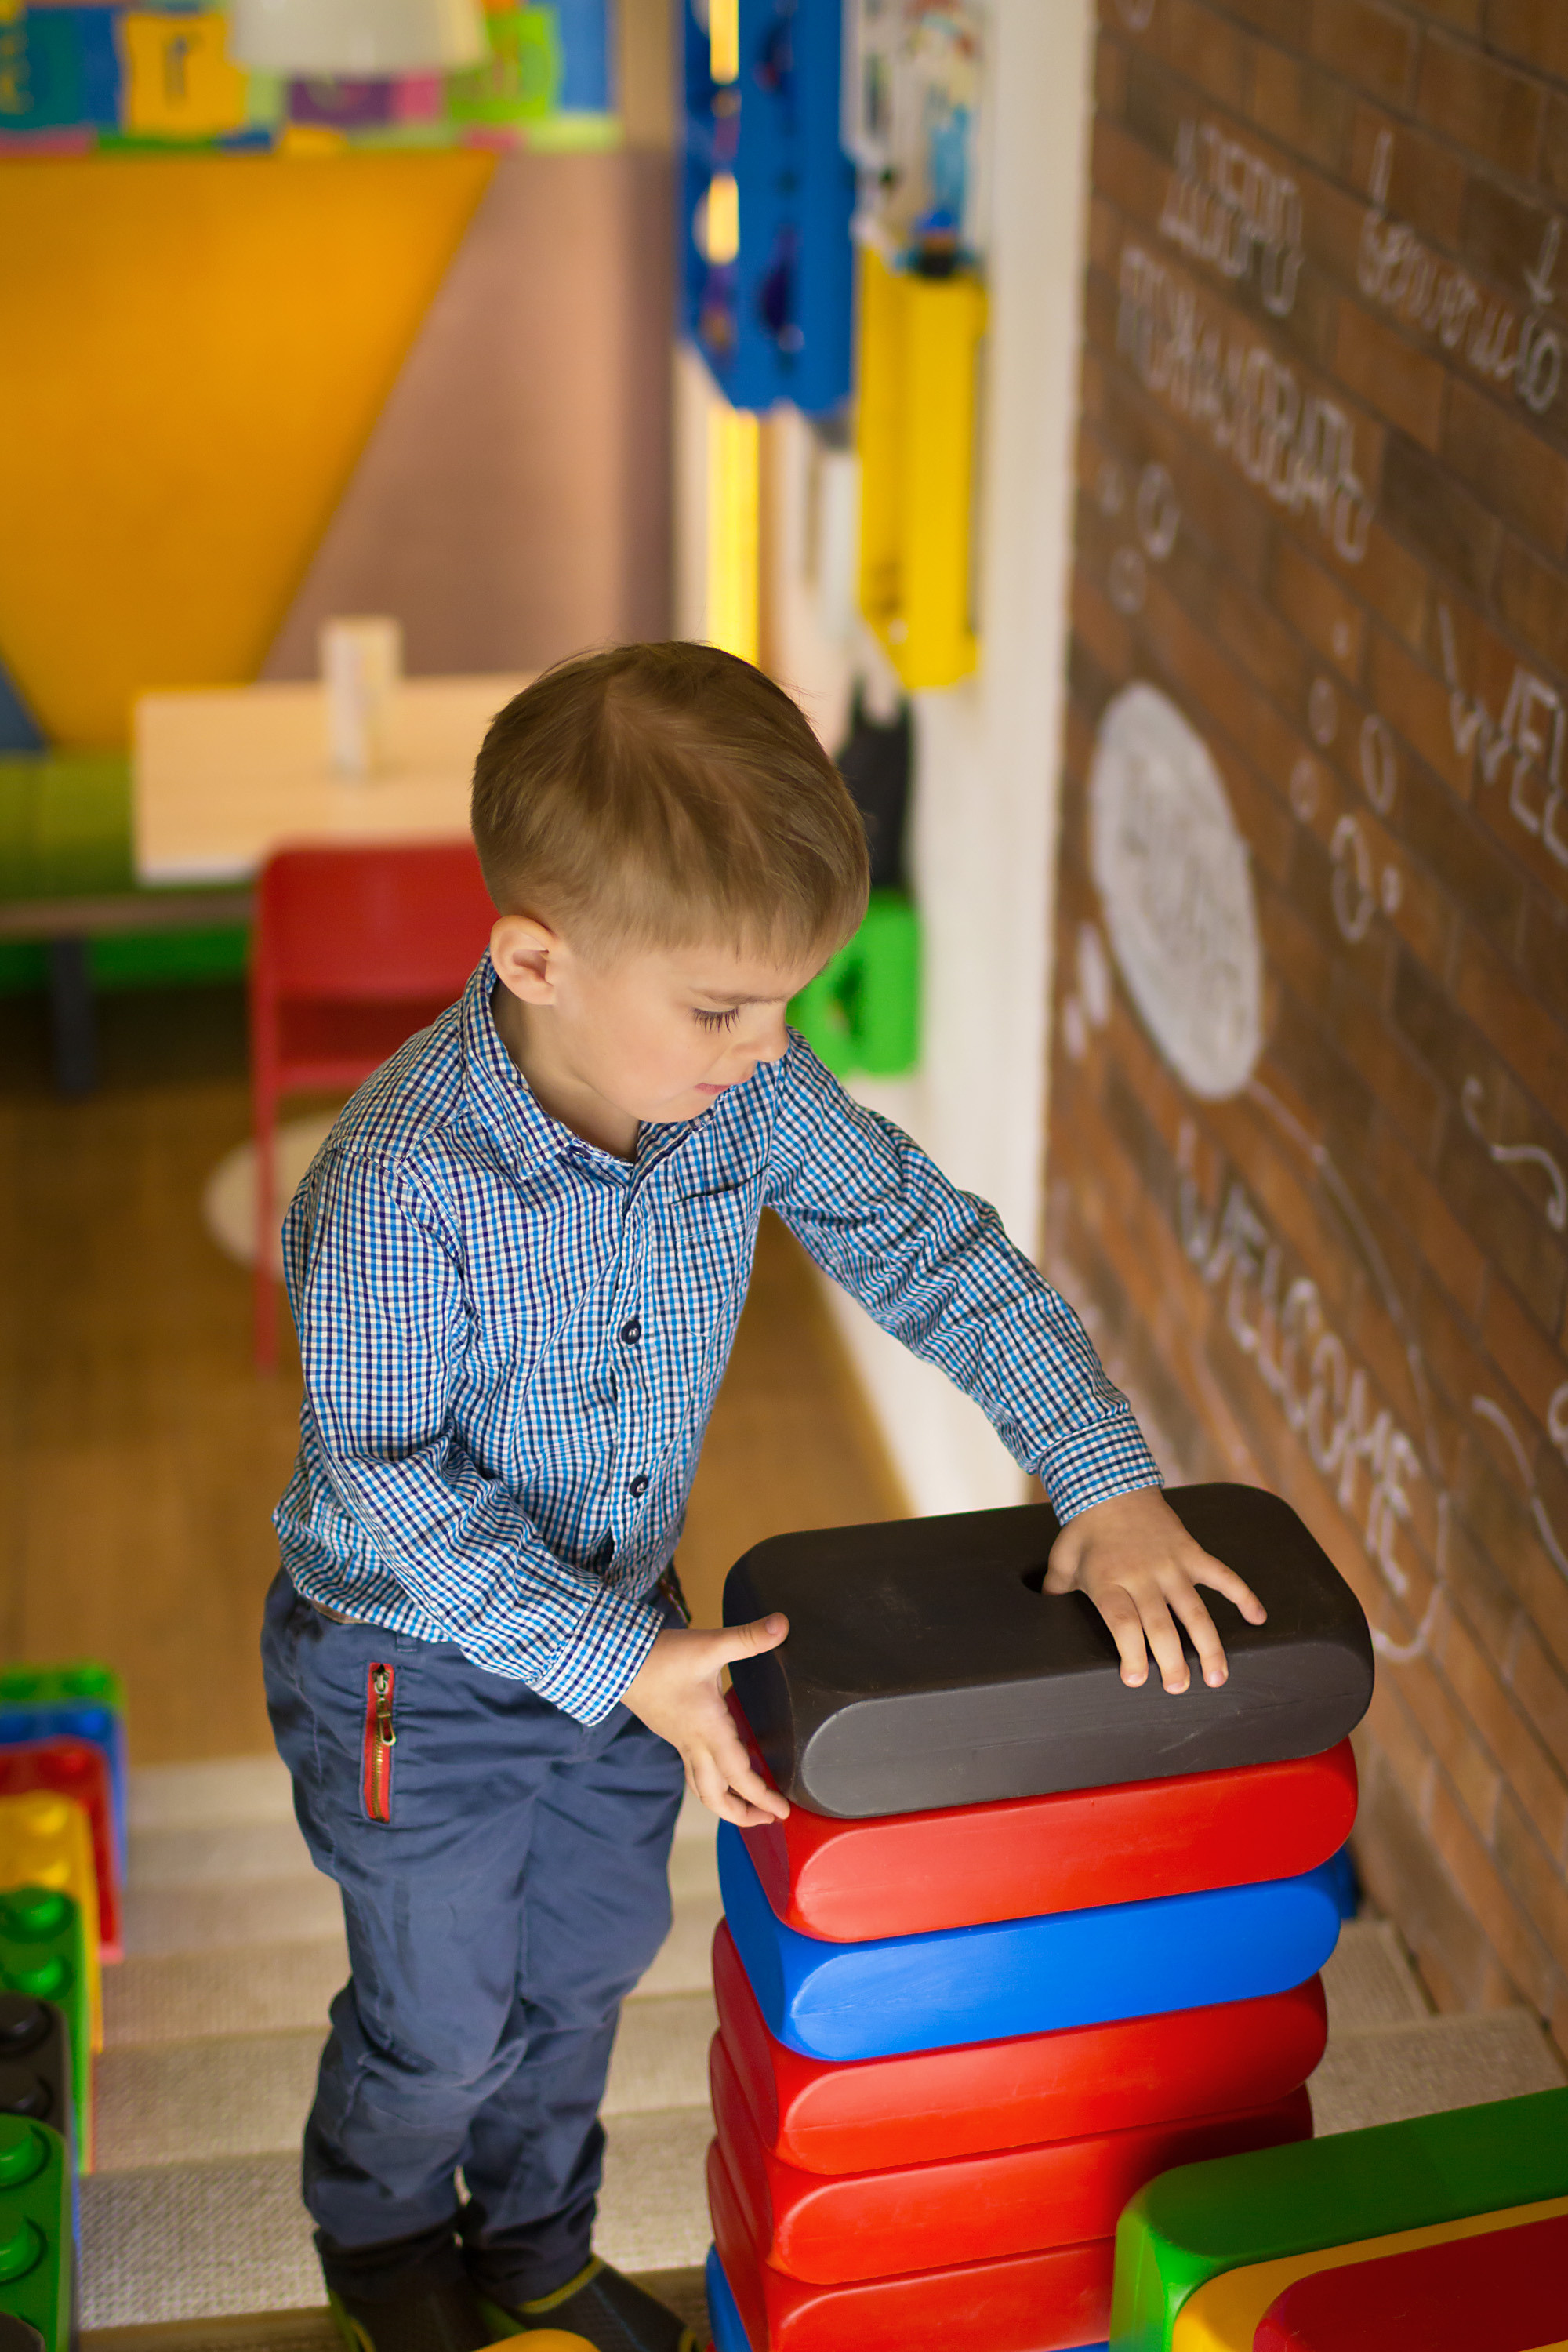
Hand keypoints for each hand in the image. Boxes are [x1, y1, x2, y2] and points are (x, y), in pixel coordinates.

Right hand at [622, 1616, 791, 1826]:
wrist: (616, 1662)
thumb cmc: (662, 1658)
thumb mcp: (710, 1645)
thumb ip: (748, 1637)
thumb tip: (783, 1625)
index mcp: (709, 1730)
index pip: (739, 1777)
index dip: (762, 1797)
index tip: (782, 1812)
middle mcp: (695, 1744)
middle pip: (716, 1797)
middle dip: (743, 1814)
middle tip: (768, 1818)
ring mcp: (681, 1743)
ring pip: (702, 1788)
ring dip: (725, 1803)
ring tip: (747, 1807)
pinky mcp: (673, 1734)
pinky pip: (694, 1771)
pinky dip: (711, 1783)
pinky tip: (720, 1770)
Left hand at [1044, 1486, 1264, 1693]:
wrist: (1113, 1484)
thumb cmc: (1085, 1530)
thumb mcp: (1063, 1561)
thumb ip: (1056, 1592)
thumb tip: (1041, 1615)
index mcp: (1109, 1581)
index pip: (1122, 1622)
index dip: (1130, 1652)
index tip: (1135, 1679)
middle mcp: (1143, 1575)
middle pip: (1160, 1624)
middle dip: (1171, 1660)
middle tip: (1178, 1687)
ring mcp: (1171, 1564)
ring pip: (1195, 1610)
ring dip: (1209, 1646)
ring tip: (1216, 1678)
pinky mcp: (1192, 1553)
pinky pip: (1223, 1575)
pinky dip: (1243, 1595)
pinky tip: (1259, 1619)